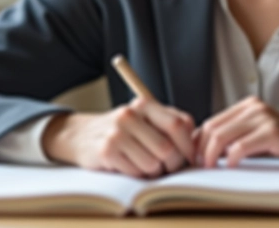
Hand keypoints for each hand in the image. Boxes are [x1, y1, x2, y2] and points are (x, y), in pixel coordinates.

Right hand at [41, 97, 194, 177]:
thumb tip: (197, 145)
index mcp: (145, 103)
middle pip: (167, 149)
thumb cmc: (124, 130)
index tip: (190, 157)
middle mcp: (130, 114)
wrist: (81, 135)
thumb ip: (171, 125)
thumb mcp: (146, 119)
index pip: (178, 124)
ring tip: (144, 164)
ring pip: (153, 164)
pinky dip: (136, 174)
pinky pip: (135, 172)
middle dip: (172, 164)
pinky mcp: (106, 151)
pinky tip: (128, 165)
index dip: (188, 145)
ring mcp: (116, 132)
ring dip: (153, 171)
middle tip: (167, 167)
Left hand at [194, 96, 278, 177]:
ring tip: (209, 168)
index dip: (198, 142)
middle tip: (196, 167)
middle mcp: (255, 107)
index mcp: (249, 105)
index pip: (212, 122)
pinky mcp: (274, 132)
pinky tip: (230, 166)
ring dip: (210, 154)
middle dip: (200, 149)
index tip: (193, 160)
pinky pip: (240, 146)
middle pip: (213, 127)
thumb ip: (240, 137)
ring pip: (222, 135)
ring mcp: (265, 118)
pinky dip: (230, 158)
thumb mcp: (262, 136)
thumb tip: (207, 151)